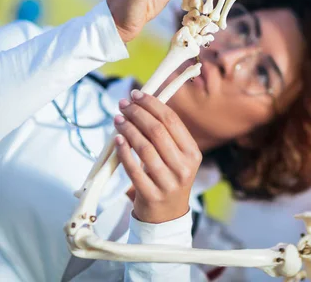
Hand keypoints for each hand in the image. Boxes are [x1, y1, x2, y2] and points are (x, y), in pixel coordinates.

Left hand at [114, 89, 201, 223]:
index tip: (137, 94)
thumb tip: (143, 104)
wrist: (167, 216)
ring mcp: (168, 182)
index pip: (172, 121)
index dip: (153, 104)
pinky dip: (124, 152)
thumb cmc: (169, 178)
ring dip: (128, 129)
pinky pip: (134, 169)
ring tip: (117, 119)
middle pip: (158, 131)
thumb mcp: (178, 158)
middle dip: (138, 113)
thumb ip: (166, 135)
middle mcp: (184, 167)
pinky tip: (117, 140)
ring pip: (145, 148)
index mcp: (192, 153)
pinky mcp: (152, 194)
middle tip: (123, 104)